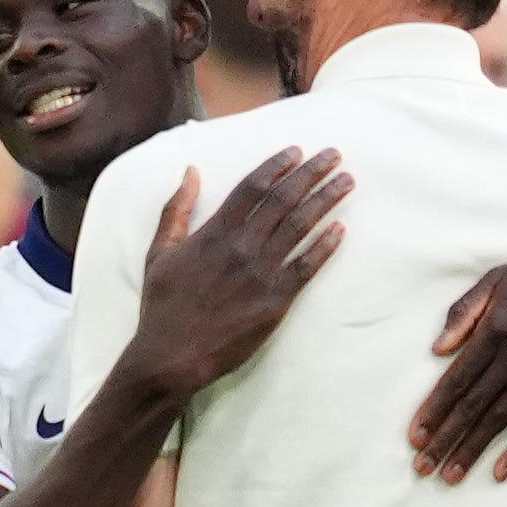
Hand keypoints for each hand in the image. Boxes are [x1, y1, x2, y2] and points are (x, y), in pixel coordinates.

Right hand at [124, 147, 351, 399]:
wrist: (171, 355)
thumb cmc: (162, 305)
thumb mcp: (159, 251)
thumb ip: (176, 209)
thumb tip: (191, 171)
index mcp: (213, 232)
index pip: (253, 187)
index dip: (278, 165)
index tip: (298, 151)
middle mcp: (240, 247)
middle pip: (284, 199)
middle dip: (312, 173)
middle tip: (334, 155)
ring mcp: (259, 274)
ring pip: (300, 227)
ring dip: (326, 200)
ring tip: (347, 182)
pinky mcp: (274, 301)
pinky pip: (306, 267)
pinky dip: (325, 246)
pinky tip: (340, 229)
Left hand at [409, 225, 506, 483]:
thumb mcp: (497, 278)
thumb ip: (464, 311)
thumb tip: (436, 349)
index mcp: (493, 331)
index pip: (455, 381)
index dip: (432, 411)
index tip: (414, 436)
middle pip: (471, 407)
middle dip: (444, 439)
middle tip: (421, 467)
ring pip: (498, 420)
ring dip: (472, 450)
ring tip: (450, 476)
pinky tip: (500, 472)